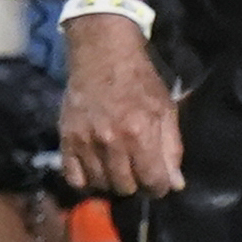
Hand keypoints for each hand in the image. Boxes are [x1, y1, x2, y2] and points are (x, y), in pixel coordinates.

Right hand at [56, 15, 185, 197]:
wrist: (101, 54)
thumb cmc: (140, 80)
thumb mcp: (166, 109)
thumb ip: (172, 148)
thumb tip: (175, 184)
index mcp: (140, 133)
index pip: (153, 182)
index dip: (160, 186)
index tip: (158, 179)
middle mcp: (111, 141)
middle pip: (126, 188)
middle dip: (137, 184)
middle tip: (137, 170)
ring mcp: (85, 141)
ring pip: (100, 185)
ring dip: (112, 182)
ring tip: (117, 168)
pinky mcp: (66, 138)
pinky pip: (73, 178)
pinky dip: (85, 180)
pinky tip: (95, 169)